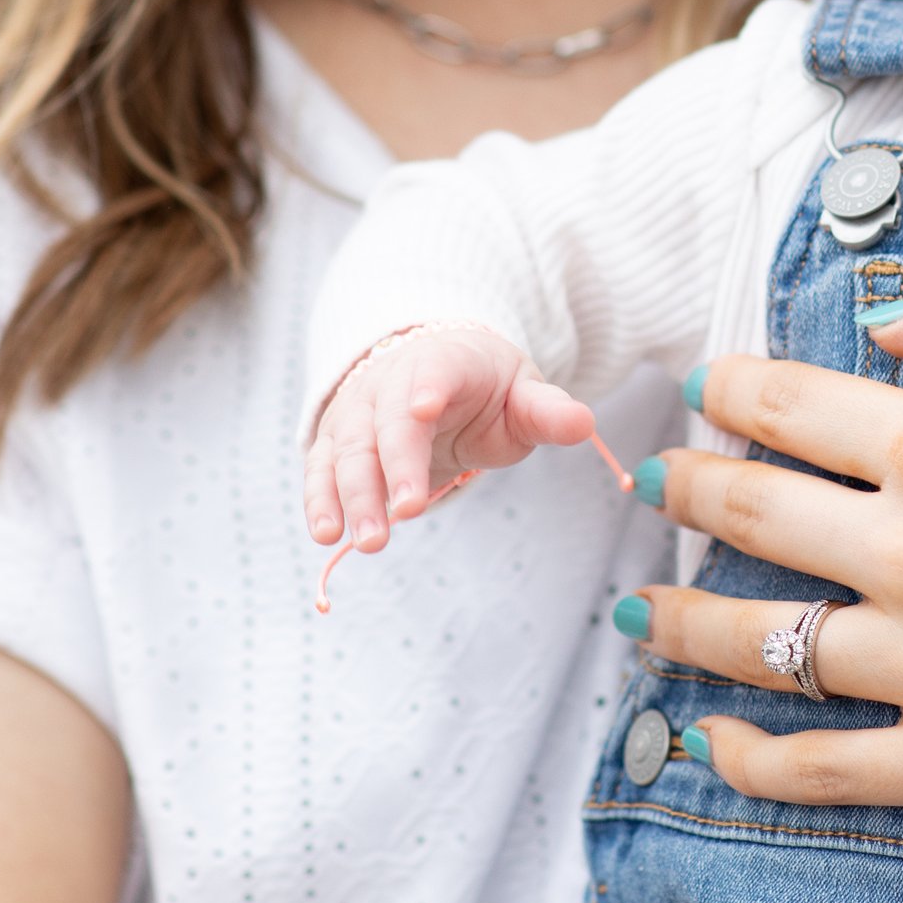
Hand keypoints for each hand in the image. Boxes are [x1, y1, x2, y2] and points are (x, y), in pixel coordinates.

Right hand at [303, 320, 593, 554]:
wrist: (432, 374)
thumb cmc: (486, 390)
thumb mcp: (522, 393)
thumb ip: (547, 411)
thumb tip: (583, 424)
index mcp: (445, 363)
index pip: (434, 372)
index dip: (427, 389)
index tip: (423, 410)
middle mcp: (390, 383)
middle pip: (387, 423)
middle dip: (394, 467)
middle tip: (409, 512)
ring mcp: (357, 412)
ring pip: (348, 452)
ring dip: (352, 496)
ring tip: (363, 539)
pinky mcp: (335, 442)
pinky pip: (321, 470)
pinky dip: (319, 500)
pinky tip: (326, 534)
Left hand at [624, 244, 902, 821]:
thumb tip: (889, 316)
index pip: (789, 407)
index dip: (728, 393)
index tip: (700, 392)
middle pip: (751, 515)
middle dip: (680, 492)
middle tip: (647, 485)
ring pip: (761, 644)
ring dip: (680, 623)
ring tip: (639, 614)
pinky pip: (817, 767)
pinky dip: (745, 757)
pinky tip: (710, 739)